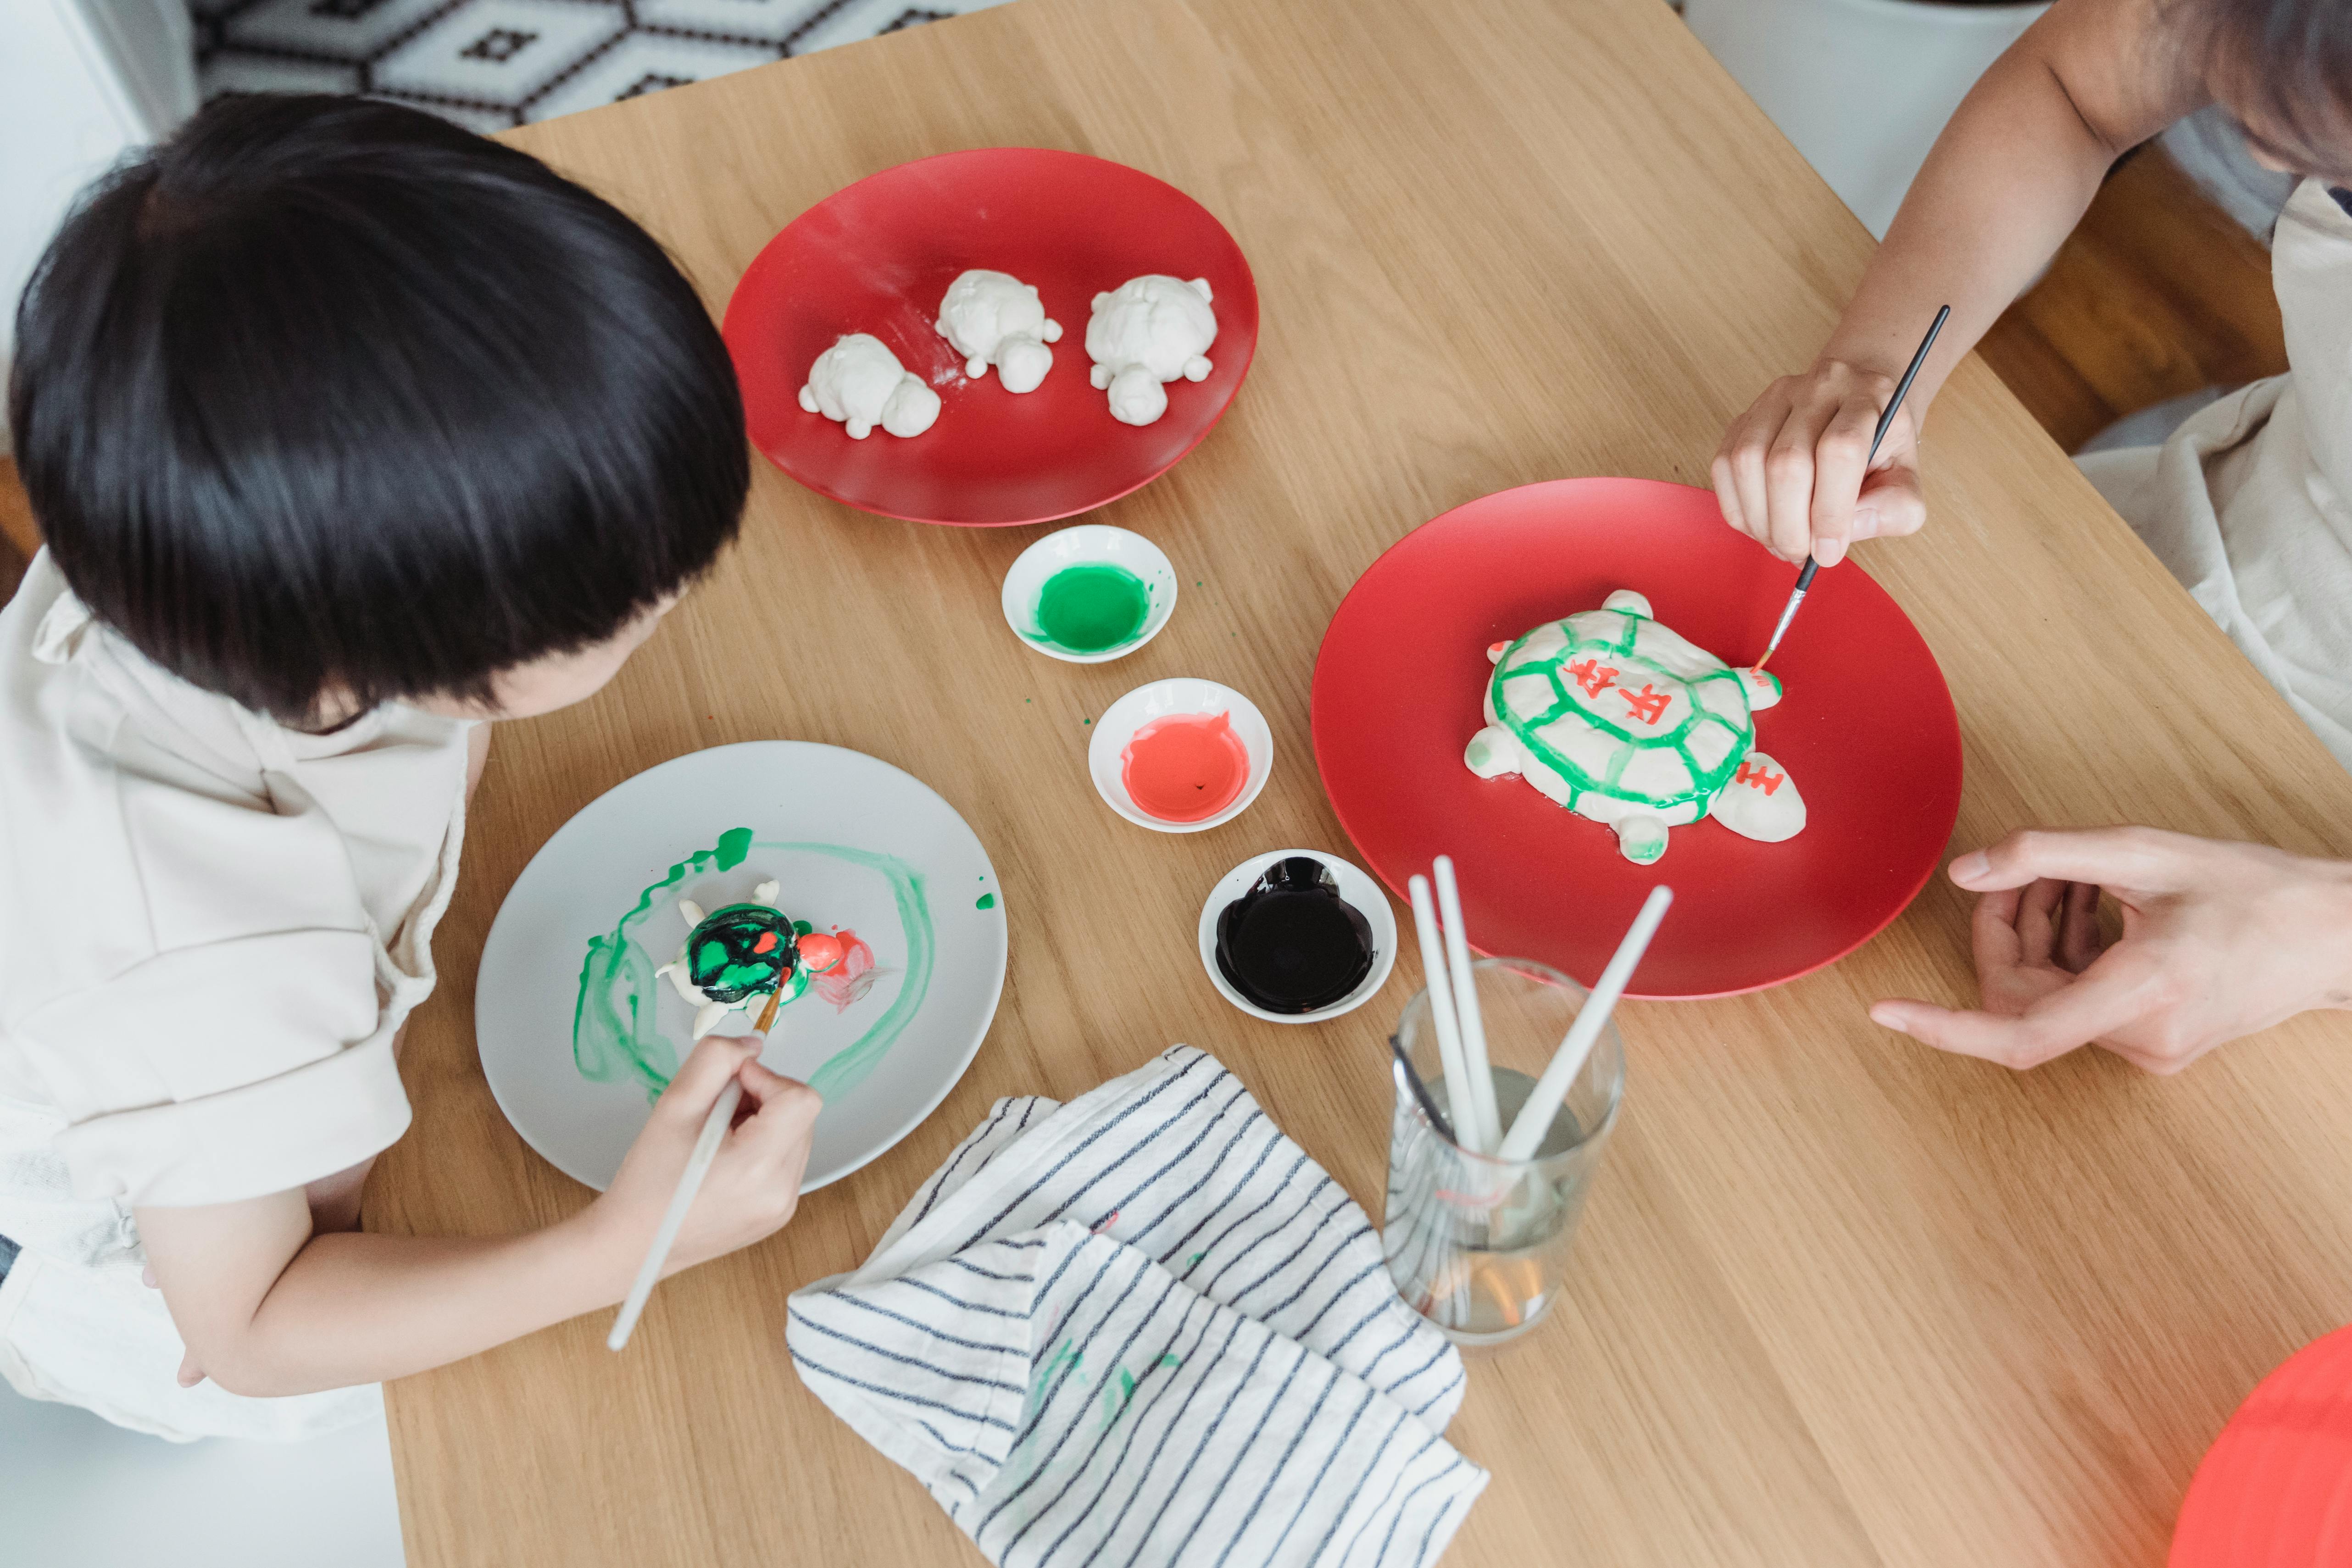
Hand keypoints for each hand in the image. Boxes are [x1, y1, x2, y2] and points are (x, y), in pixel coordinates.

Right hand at [591, 1033, 821, 1278]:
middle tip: (715, 1114)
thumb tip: (753, 1046)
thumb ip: (715, 1060)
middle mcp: (782, 1191)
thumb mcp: (674, 1105)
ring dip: (762, 1123)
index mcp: (759, 1167)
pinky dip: (761, 1148)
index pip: (800, 1098)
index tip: (729, 1088)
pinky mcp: (777, 1214)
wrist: (632, 1246)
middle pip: (801, 1115)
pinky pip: (785, 1162)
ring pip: (795, 1135)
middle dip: (762, 1100)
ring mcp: (783, 1206)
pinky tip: (722, 1160)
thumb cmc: (647, 1181)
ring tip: (715, 1139)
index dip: (766, 1079)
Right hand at [1712, 358, 1926, 566]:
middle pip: (1787, 463)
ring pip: (1747, 463)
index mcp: (1867, 398)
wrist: (1855, 398)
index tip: (1828, 553)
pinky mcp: (1744, 418)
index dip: (1830, 512)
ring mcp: (1774, 400)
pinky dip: (1739, 508)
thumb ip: (1894, 510)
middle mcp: (1818, 389)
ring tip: (1782, 542)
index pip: (1840, 451)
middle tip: (1801, 555)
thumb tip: (1845, 531)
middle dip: (1790, 526)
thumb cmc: (1880, 444)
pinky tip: (1763, 522)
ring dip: (1760, 520)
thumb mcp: (1907, 478)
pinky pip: (1723, 467)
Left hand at [1871, 828, 2351, 1073]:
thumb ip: (2048, 856)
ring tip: (2077, 877)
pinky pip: (2082, 999)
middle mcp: (2142, 1036)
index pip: (2019, 1034)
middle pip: (2025, 996)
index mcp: (2142, 992)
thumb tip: (1967, 872)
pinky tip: (2096, 904)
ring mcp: (2150, 1047)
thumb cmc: (2256, 892)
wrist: (2337, 935)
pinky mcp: (2156, 1043)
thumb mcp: (2147, 853)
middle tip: (2029, 870)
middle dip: (2009, 930)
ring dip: (2042, 935)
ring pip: (2051, 995)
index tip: (1886, 1013)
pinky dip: (2072, 951)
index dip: (1945, 1027)